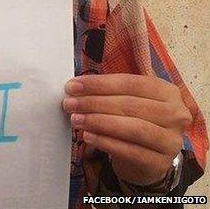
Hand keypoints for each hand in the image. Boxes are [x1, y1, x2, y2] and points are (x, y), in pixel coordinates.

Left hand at [62, 74, 190, 185]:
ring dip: (99, 122)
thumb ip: (107, 91)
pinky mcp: (161, 163)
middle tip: (70, 103)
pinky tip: (88, 136)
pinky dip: (106, 142)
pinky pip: (130, 151)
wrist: (147, 156)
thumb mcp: (127, 100)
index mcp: (166, 91)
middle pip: (130, 105)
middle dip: (94, 103)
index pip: (130, 83)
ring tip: (76, 119)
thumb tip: (75, 87)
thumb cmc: (134, 119)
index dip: (99, 84)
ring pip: (132, 128)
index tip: (73, 85)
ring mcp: (171, 141)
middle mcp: (175, 115)